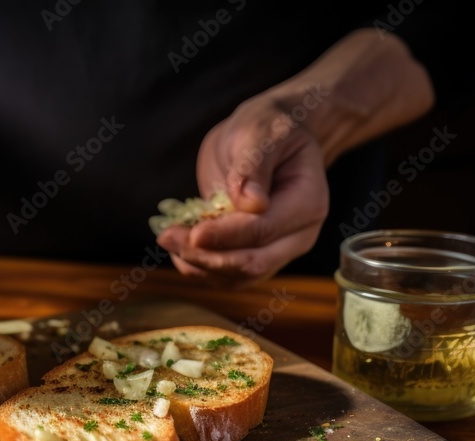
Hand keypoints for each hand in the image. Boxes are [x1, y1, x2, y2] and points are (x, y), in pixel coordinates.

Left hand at [157, 94, 329, 286]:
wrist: (267, 139)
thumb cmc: (268, 129)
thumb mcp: (260, 133)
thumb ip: (254, 166)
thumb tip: (252, 203)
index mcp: (307, 202)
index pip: (264, 230)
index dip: (227, 235)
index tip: (193, 232)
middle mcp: (297, 235)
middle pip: (252, 263)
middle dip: (206, 256)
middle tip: (167, 236)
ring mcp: (277, 251)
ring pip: (236, 277)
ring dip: (197, 264)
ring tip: (167, 237)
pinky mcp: (254, 257)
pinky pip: (225, 275)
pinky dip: (197, 266)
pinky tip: (177, 245)